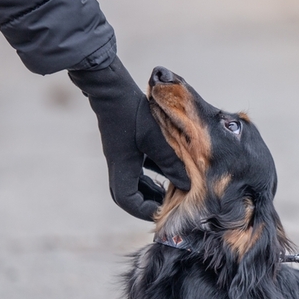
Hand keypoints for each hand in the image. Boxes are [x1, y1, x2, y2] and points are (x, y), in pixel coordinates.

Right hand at [69, 56, 189, 220]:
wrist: (110, 89)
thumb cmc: (132, 112)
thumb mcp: (157, 138)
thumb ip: (172, 162)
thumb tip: (188, 184)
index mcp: (123, 168)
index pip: (128, 201)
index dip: (146, 210)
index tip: (165, 210)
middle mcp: (118, 166)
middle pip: (129, 197)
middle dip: (149, 203)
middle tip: (169, 204)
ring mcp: (120, 157)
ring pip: (133, 184)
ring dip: (150, 189)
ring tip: (171, 190)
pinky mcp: (124, 148)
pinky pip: (136, 170)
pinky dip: (150, 174)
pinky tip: (167, 169)